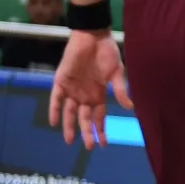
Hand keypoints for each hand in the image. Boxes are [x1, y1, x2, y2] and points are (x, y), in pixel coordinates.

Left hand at [49, 30, 131, 149]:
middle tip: (88, 146)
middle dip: (87, 132)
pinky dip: (54, 109)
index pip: (99, 117)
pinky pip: (55, 99)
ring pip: (69, 112)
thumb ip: (120, 90)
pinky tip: (54, 121)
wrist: (92, 37)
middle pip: (85, 118)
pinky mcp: (61, 82)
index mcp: (99, 94)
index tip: (104, 144)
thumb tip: (130, 107)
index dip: (101, 130)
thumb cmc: (107, 52)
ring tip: (70, 140)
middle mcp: (85, 95)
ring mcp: (72, 89)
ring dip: (69, 126)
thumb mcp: (116, 72)